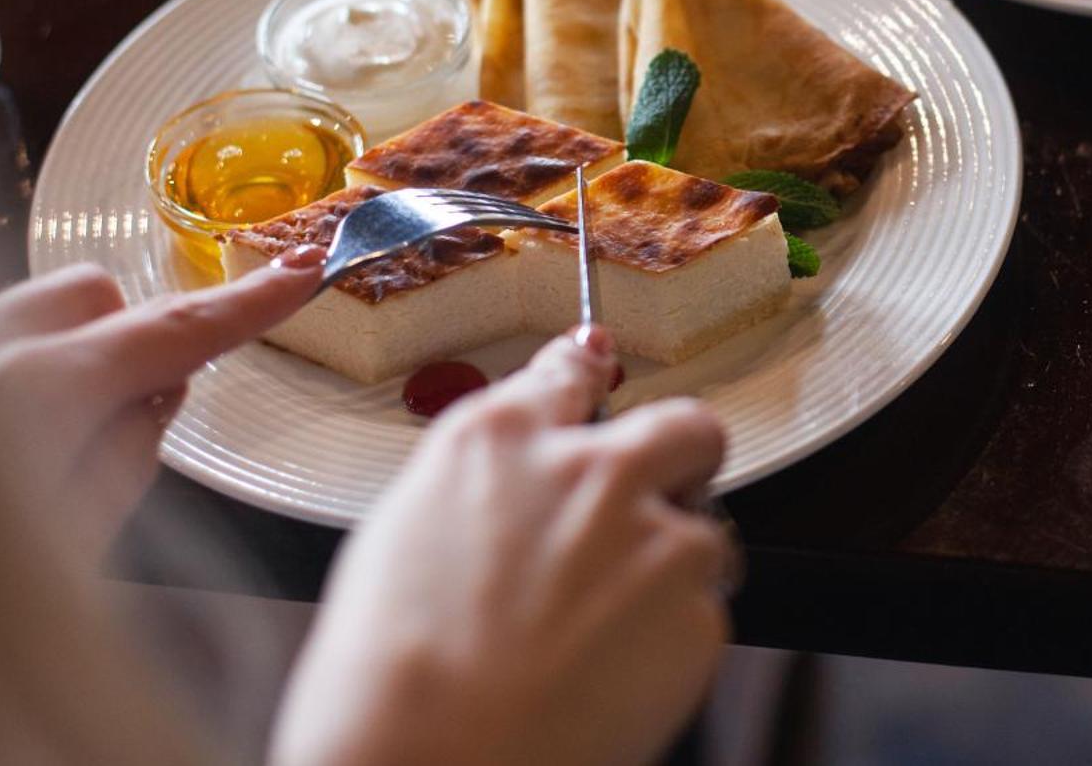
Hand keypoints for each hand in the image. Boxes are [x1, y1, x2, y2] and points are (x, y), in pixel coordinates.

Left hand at [0, 246, 324, 558]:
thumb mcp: (65, 550)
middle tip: (132, 427)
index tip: (303, 269)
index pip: (173, 330)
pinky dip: (8, 385)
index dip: (249, 303)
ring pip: (28, 320)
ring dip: (63, 363)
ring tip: (43, 460)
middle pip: (94, 296)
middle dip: (131, 340)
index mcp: (34, 392)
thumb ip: (125, 460)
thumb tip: (155, 401)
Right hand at [272, 332, 732, 765]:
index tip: (597, 366)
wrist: (425, 764)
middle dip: (682, 456)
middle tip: (663, 496)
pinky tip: (609, 677)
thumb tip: (513, 477)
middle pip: (684, 426)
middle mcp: (589, 470)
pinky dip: (670, 643)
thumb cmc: (387, 674)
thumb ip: (483, 484)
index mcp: (500, 439)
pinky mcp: (697, 610)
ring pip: (704, 534)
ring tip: (605, 632)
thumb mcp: (405, 534)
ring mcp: (653, 536)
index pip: (569, 370)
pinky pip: (702, 614)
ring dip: (673, 569)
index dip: (588, 372)